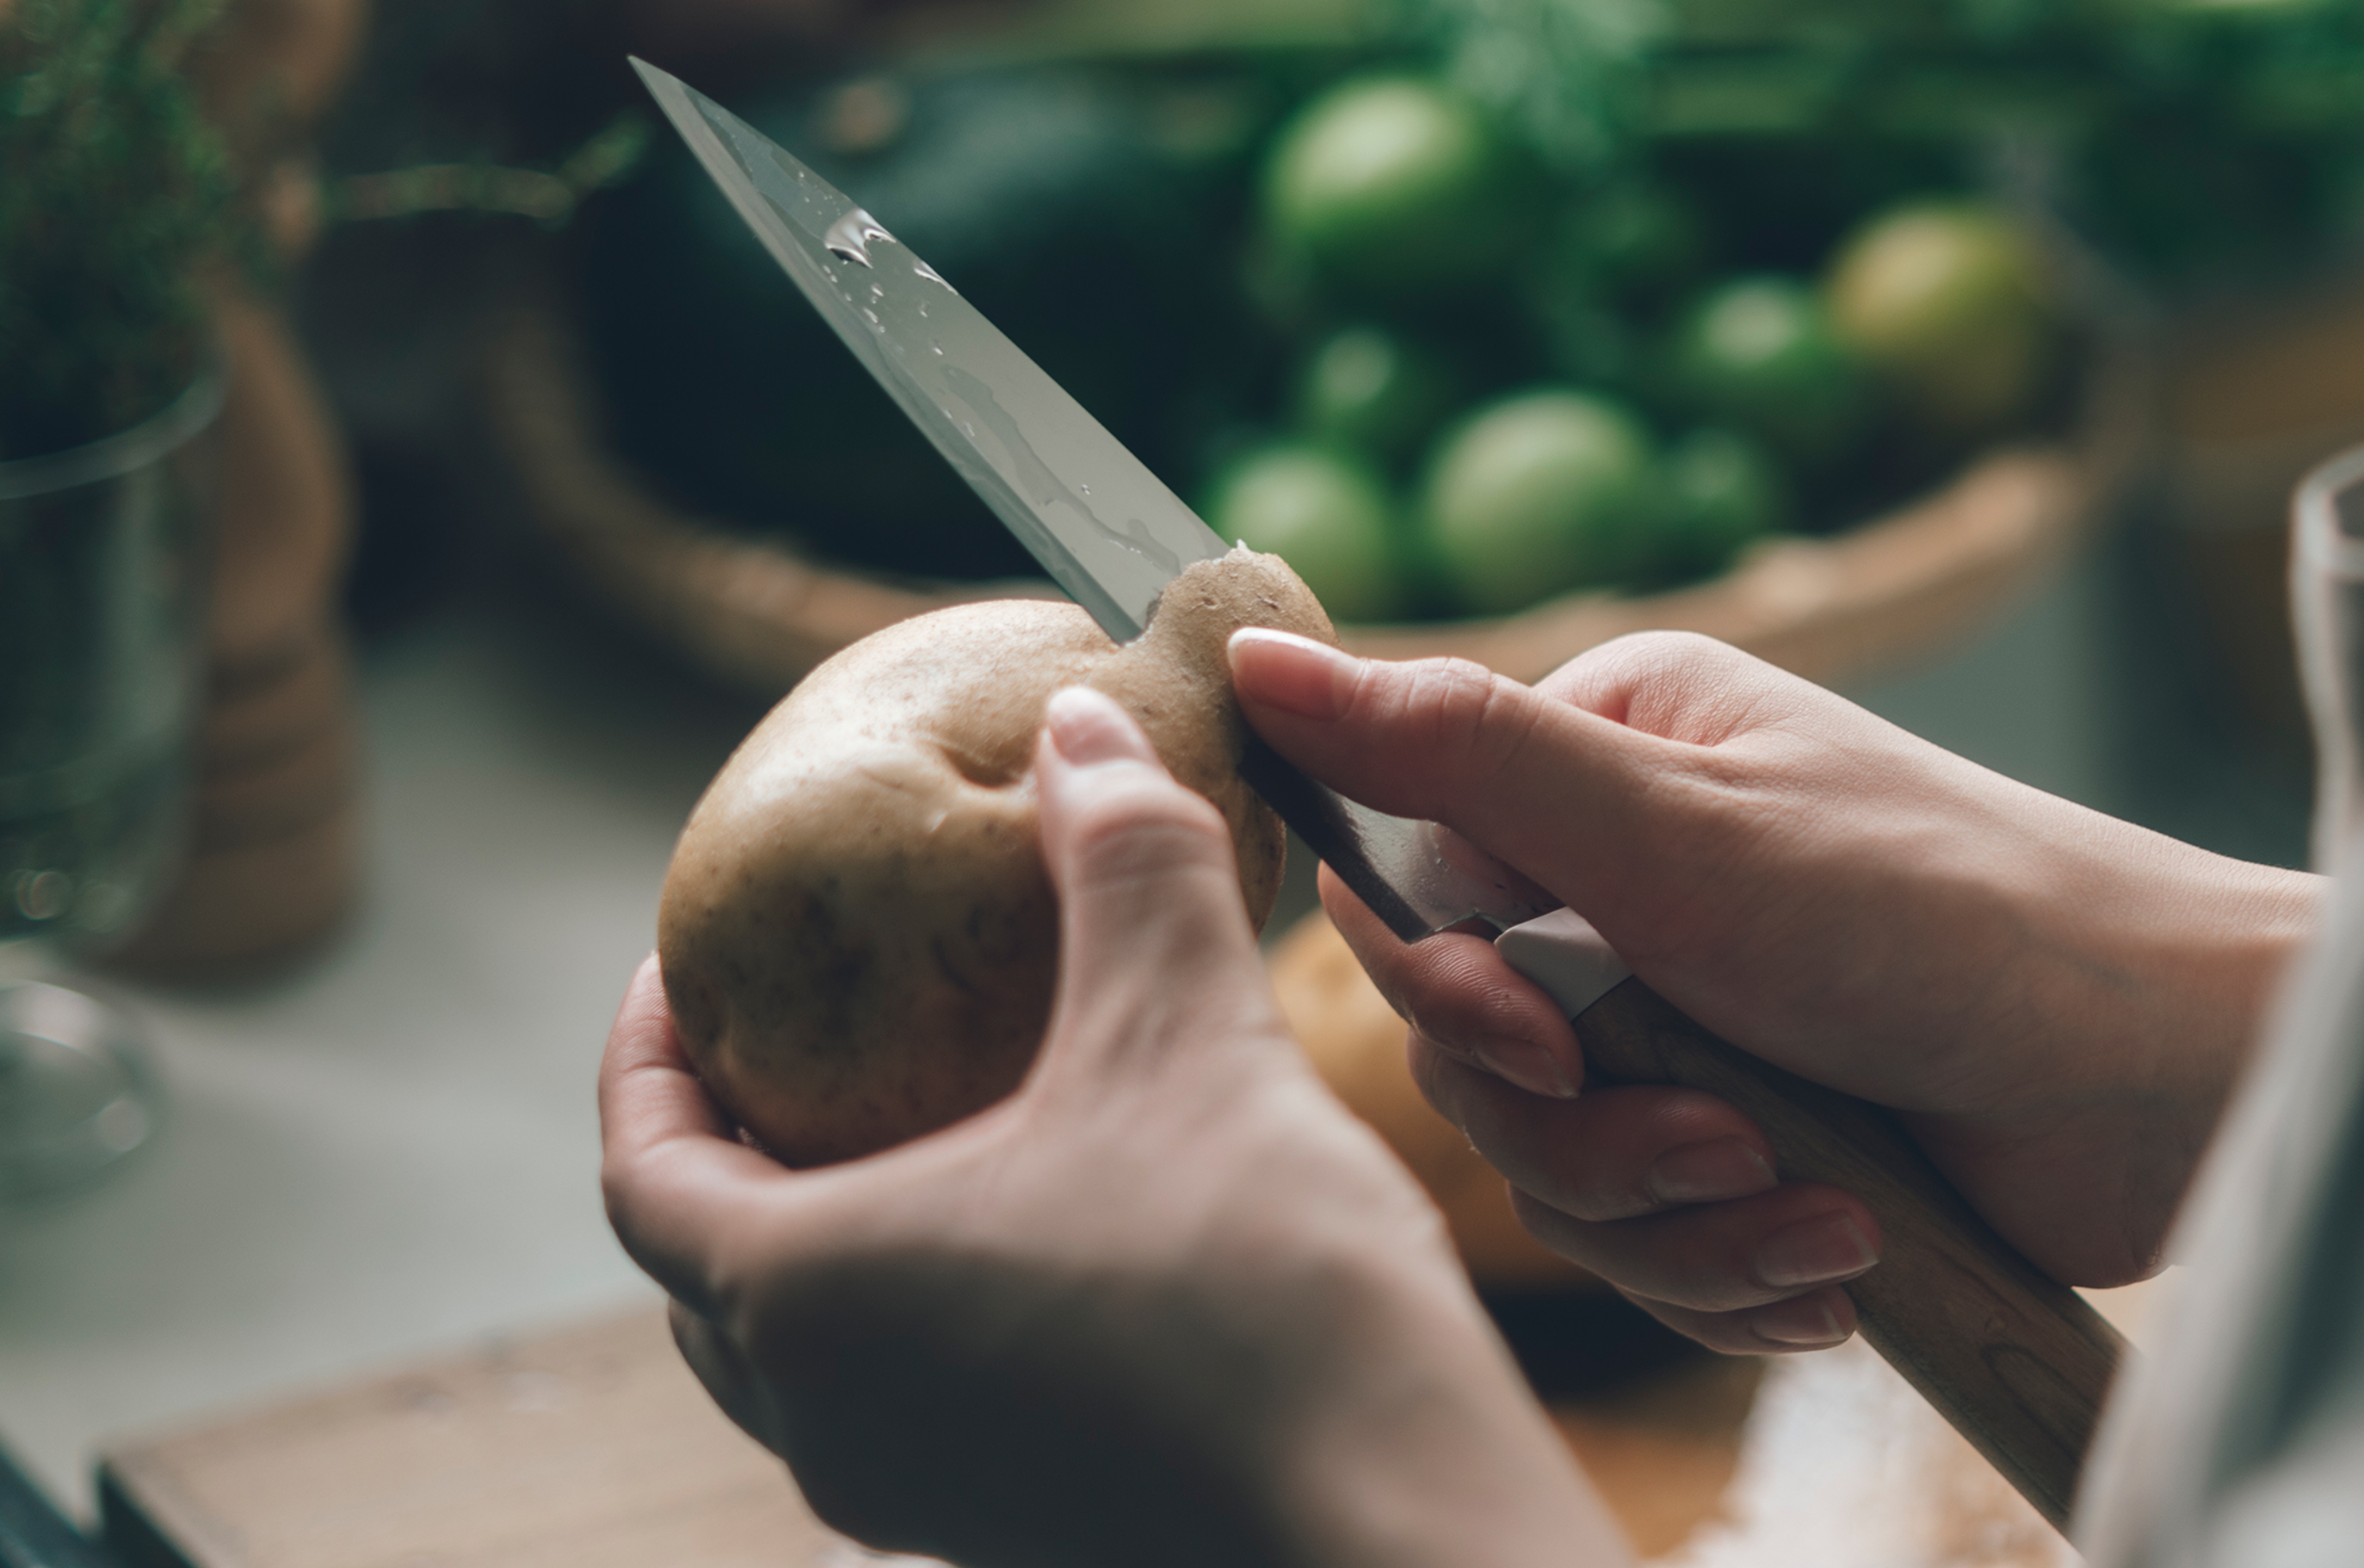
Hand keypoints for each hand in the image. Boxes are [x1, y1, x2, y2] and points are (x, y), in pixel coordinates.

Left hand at [600, 688, 1628, 1567]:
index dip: (647, 1054)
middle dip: (732, 1147)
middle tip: (795, 1040)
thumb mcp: (1184, 1028)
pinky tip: (1039, 1228)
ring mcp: (916, 1493)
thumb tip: (1081, 726)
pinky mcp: (1014, 1529)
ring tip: (918, 1122)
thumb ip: (1122, 858)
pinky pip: (909, 1401)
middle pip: (707, 1269)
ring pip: (808, 1352)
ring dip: (828, 1234)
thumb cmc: (1257, 1284)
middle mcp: (825, 1415)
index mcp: (802, 1291)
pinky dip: (921, 1306)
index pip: (640, 1165)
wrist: (1391, 1510)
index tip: (689, 965)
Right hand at [1230, 630, 2320, 1353]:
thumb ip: (1455, 752)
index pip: (1410, 886)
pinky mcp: (1753, 1141)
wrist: (2167, 1082)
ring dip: (1681, 1219)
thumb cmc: (1946, 915)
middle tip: (1724, 1139)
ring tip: (1815, 1214)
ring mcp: (1696, 1017)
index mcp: (1606, 758)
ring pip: (1562, 1170)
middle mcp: (1636, 879)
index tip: (1549, 1038)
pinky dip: (1737, 1270)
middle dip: (1595, 1135)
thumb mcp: (1679, 829)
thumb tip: (1255, 650)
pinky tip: (1836, 1260)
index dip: (1454, 998)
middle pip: (1478, 1057)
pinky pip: (1656, 1243)